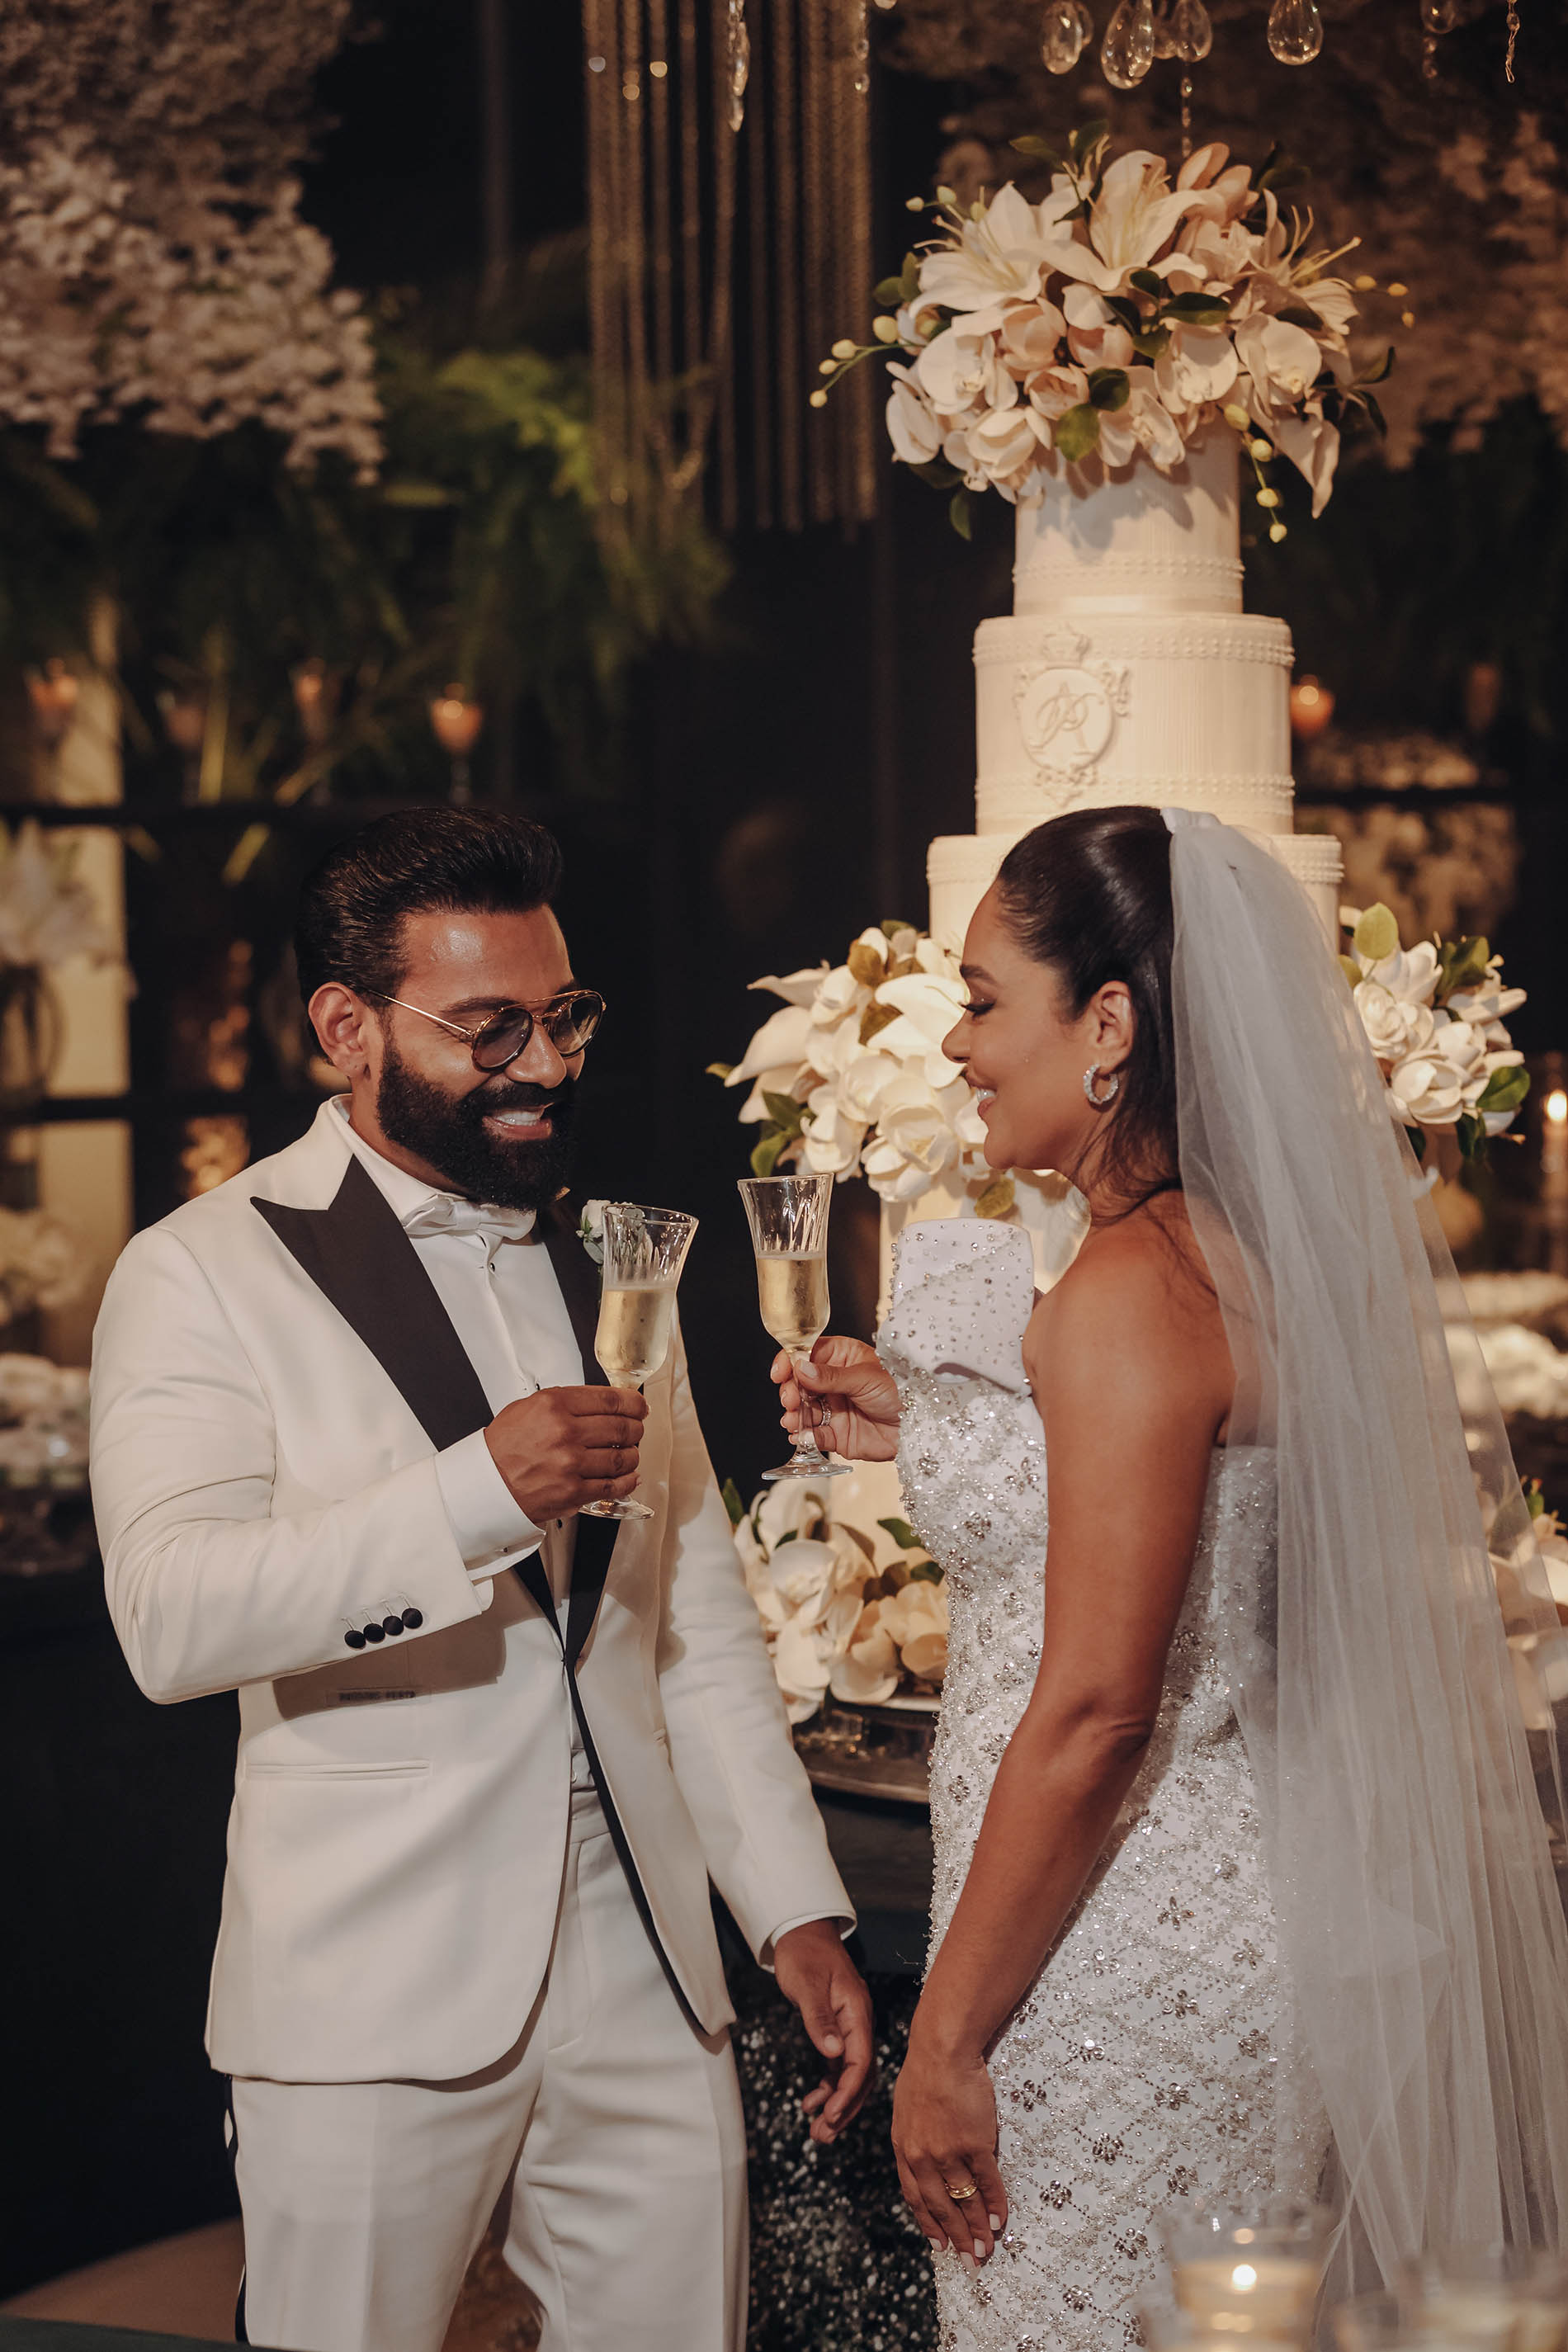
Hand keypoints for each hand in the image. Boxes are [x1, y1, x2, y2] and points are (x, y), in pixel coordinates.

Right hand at [484, 1386, 647, 1521]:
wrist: (486, 1482)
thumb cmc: (504, 1446)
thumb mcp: (530, 1407)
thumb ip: (567, 1402)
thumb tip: (604, 1403)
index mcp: (554, 1406)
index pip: (610, 1400)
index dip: (634, 1403)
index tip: (640, 1407)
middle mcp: (565, 1433)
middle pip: (621, 1427)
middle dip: (635, 1428)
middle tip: (635, 1430)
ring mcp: (571, 1465)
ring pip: (622, 1457)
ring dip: (632, 1455)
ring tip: (629, 1453)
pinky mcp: (573, 1493)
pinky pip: (613, 1486)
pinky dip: (628, 1481)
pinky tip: (629, 1476)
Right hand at [771, 1336, 900, 1463]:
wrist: (919, 1427)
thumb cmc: (901, 1391)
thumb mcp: (865, 1377)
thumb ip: (831, 1376)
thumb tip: (801, 1369)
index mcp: (842, 1358)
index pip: (807, 1354)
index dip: (790, 1362)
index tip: (780, 1373)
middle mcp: (834, 1382)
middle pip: (800, 1384)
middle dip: (791, 1392)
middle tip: (791, 1400)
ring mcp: (834, 1408)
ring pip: (803, 1410)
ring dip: (793, 1415)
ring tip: (792, 1421)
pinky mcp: (837, 1434)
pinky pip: (814, 1435)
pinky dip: (804, 1436)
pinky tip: (800, 1437)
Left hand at [772, 1919, 874, 2143]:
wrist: (802, 1933)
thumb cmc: (804, 1954)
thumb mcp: (807, 1985)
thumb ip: (820, 2019)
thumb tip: (834, 2054)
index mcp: (857, 2013)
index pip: (860, 2061)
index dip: (848, 2092)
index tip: (833, 2115)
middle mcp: (858, 2024)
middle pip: (859, 2075)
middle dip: (844, 2108)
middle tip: (823, 2136)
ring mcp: (849, 2028)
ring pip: (849, 2075)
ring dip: (836, 2104)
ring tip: (817, 2132)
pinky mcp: (836, 2030)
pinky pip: (838, 2067)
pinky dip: (828, 2087)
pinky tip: (812, 2102)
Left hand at [891, 2021, 1006, 2266]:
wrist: (942, 2049)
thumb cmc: (925, 2072)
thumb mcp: (906, 2110)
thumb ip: (914, 2140)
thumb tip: (925, 2164)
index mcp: (904, 2148)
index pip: (915, 2198)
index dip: (929, 2224)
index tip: (939, 2245)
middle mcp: (923, 2156)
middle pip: (940, 2208)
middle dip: (956, 2238)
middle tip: (969, 2261)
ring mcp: (949, 2151)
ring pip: (964, 2200)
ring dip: (977, 2229)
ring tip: (986, 2249)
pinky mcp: (974, 2142)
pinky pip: (986, 2182)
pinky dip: (994, 2204)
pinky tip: (1000, 2220)